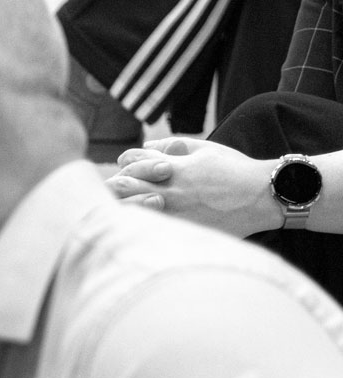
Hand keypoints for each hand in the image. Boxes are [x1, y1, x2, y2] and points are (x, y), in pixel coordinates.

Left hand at [108, 137, 275, 235]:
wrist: (263, 197)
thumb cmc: (235, 171)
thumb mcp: (204, 150)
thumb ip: (172, 147)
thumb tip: (146, 146)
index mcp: (172, 168)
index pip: (130, 161)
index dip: (126, 164)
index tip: (132, 169)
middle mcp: (168, 191)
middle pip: (119, 187)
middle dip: (114, 187)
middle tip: (121, 190)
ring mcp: (172, 214)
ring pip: (127, 211)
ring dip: (122, 207)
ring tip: (130, 207)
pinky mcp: (180, 232)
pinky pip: (146, 230)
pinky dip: (138, 225)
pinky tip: (143, 224)